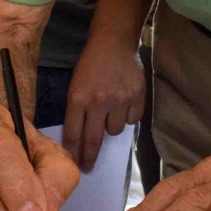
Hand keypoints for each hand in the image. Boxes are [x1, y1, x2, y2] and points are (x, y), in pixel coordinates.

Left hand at [63, 42, 145, 170]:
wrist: (113, 43)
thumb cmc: (90, 64)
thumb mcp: (75, 84)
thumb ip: (77, 109)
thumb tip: (79, 138)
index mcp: (78, 98)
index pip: (74, 134)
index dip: (74, 153)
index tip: (75, 164)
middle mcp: (99, 102)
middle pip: (93, 139)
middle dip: (90, 157)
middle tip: (88, 167)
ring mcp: (120, 100)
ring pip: (115, 131)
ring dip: (111, 127)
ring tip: (110, 112)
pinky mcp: (137, 97)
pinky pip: (132, 120)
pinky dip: (128, 117)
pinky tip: (124, 104)